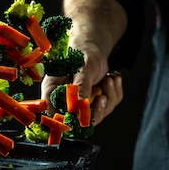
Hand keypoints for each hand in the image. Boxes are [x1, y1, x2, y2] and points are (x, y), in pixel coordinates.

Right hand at [40, 0, 126, 125]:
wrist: (92, 47)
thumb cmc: (81, 53)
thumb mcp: (82, 69)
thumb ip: (80, 87)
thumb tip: (80, 107)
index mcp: (53, 93)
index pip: (57, 117)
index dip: (71, 122)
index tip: (86, 117)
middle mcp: (66, 101)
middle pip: (81, 121)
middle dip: (97, 110)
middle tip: (103, 96)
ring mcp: (82, 103)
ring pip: (99, 114)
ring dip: (109, 98)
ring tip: (109, 80)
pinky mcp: (95, 100)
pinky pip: (109, 105)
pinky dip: (115, 93)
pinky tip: (113, 79)